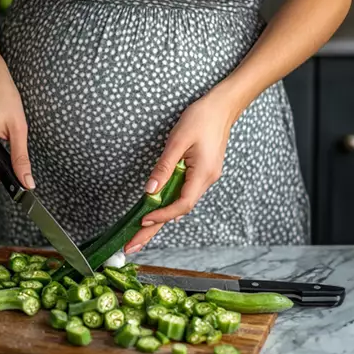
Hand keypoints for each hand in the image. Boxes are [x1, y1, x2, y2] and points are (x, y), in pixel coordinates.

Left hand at [124, 87, 240, 253]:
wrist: (221, 107)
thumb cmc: (201, 118)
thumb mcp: (177, 141)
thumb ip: (164, 167)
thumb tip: (150, 191)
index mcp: (203, 174)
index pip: (181, 204)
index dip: (162, 215)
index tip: (142, 221)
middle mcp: (206, 180)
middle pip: (179, 210)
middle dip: (154, 229)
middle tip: (132, 246)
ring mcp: (205, 177)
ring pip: (181, 202)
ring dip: (160, 217)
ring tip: (139, 232)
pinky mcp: (201, 173)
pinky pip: (183, 192)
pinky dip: (169, 204)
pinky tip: (157, 211)